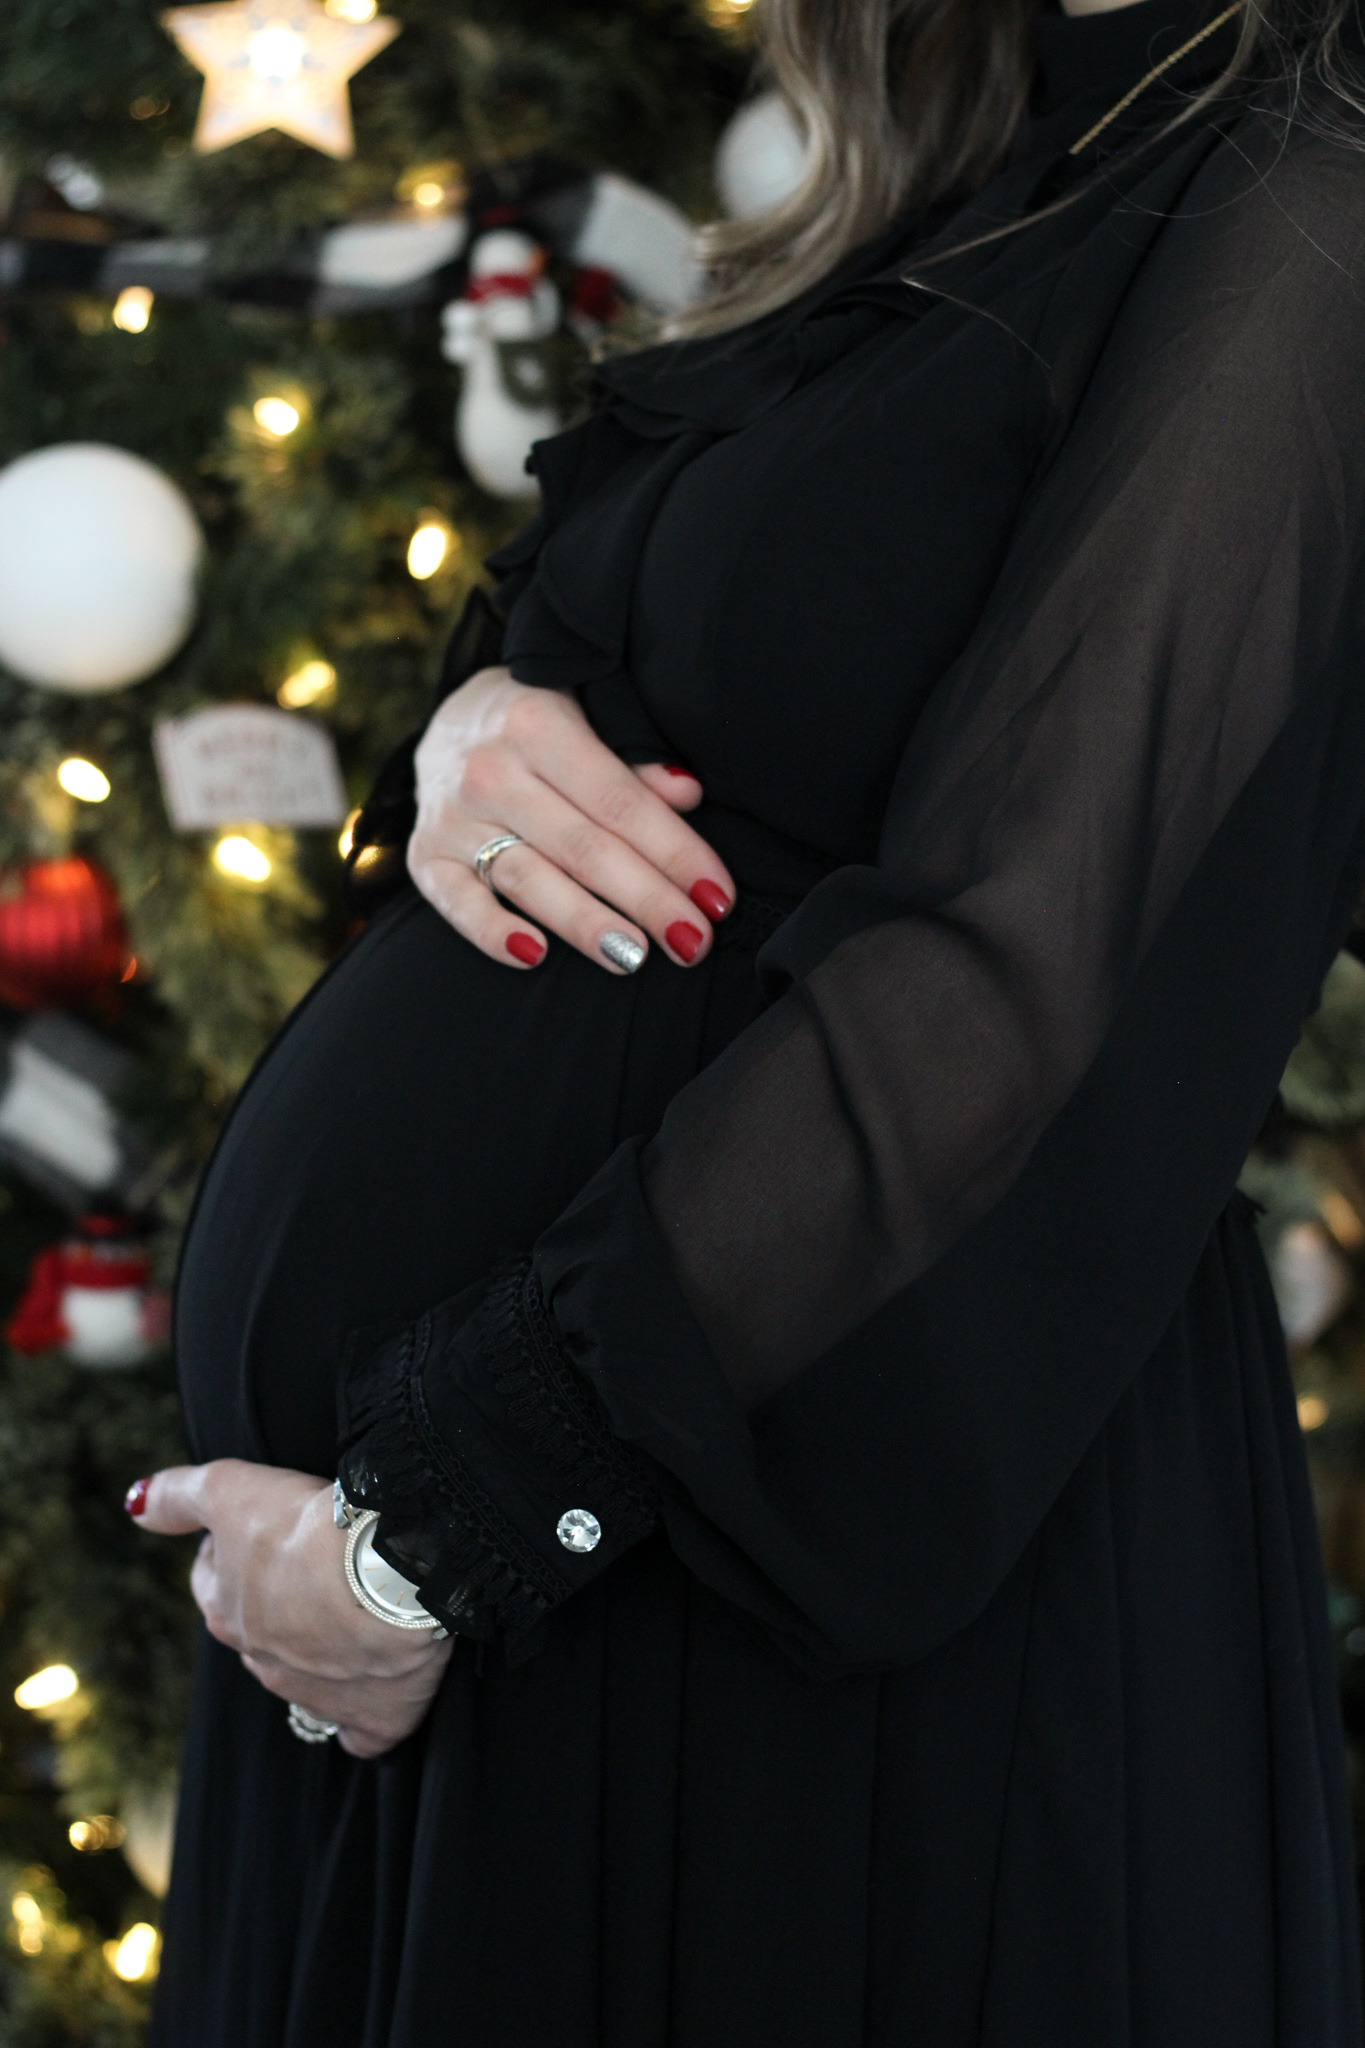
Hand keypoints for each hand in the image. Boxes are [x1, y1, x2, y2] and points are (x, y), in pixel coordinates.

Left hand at [132, 1460, 451, 1759]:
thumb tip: (135, 1505)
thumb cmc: (310, 1529)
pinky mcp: (371, 1717)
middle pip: (256, 1633)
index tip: (257, 1528)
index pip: (211, 1583)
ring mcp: (317, 1695)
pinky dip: (361, 1720)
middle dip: (274, 1603)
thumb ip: (177, 1496)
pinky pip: (358, 1732)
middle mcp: (264, 1661)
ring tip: (352, 1611)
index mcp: (228, 1613)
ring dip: (319, 1652)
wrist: (390, 1572)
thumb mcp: (231, 1490)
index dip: (229, 1552)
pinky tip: (370, 1700)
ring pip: (304, 1680)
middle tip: (309, 1565)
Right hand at [408, 666, 734, 974]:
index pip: (620, 802)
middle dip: (646, 899)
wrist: (451, 721)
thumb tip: (687, 796)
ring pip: (528, 879)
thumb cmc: (544, 728)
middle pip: (583, 848)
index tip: (717, 898)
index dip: (674, 853)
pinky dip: (491, 932)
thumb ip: (635, 760)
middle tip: (693, 942)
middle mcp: (489, 769)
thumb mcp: (590, 716)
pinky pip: (457, 903)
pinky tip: (535, 957)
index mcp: (539, 724)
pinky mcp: (425, 855)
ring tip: (635, 957)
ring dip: (585, 924)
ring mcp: (452, 816)